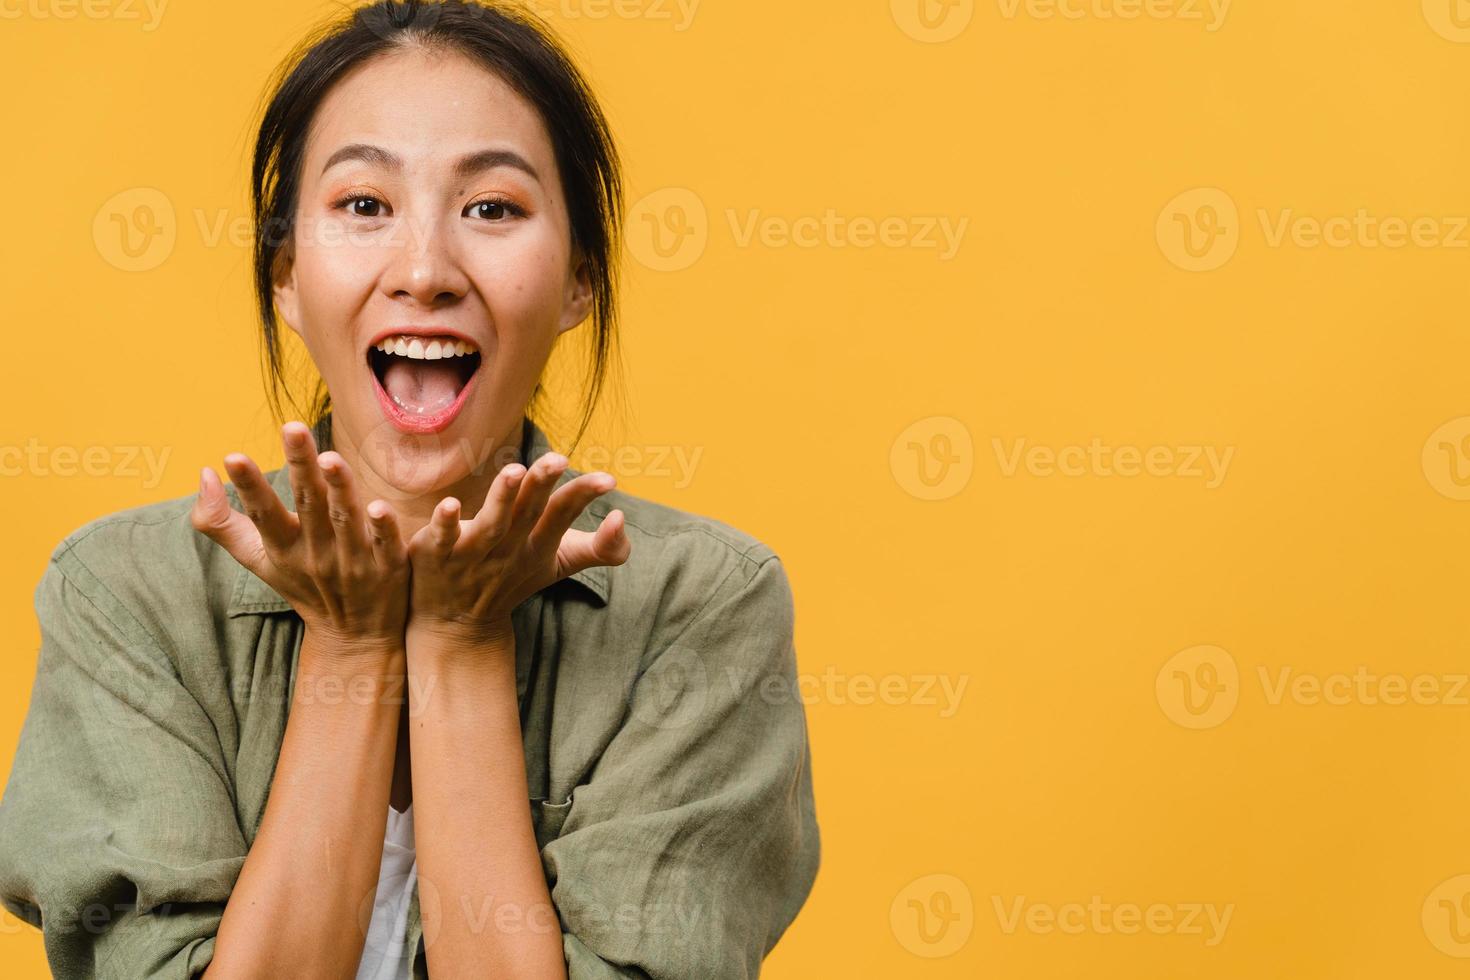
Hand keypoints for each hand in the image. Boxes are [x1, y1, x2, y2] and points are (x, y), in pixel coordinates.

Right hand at [190, 421, 410, 653]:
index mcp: (283, 548)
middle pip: (308, 505)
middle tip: (292, 427)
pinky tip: (380, 505)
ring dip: (339, 489)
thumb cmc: (302, 585)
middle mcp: (316, 554)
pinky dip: (383, 527)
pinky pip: (386, 544)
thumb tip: (204, 472)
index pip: (262, 513)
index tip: (231, 456)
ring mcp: (354, 562)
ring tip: (330, 458)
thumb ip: (223, 521)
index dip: (248, 486)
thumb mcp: (258, 559)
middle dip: (299, 466)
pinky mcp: (389, 568)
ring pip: (346, 520)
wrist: (354, 638)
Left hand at [405, 450, 631, 647]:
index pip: (563, 514)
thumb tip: (623, 519)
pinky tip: (449, 505)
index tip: (609, 479)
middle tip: (559, 459)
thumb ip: (600, 546)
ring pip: (490, 524)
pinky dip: (446, 523)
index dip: (584, 495)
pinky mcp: (436, 555)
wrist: (457, 626)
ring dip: (502, 498)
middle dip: (542, 485)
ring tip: (515, 471)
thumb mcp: (560, 564)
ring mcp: (472, 554)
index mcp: (538, 545)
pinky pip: (442, 538)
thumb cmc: (512, 581)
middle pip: (528, 512)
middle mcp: (508, 549)